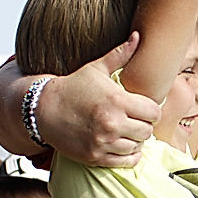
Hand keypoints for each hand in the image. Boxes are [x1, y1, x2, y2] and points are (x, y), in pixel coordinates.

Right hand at [37, 32, 160, 166]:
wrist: (43, 110)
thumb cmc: (73, 87)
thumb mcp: (96, 68)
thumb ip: (120, 54)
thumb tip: (138, 35)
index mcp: (117, 101)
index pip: (154, 112)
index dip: (152, 110)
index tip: (143, 108)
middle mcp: (112, 123)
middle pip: (147, 131)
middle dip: (144, 125)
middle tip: (135, 120)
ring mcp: (104, 142)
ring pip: (138, 147)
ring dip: (135, 140)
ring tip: (126, 131)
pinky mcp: (95, 157)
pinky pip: (126, 162)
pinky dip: (129, 156)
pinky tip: (122, 145)